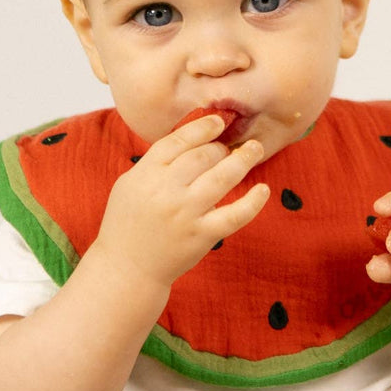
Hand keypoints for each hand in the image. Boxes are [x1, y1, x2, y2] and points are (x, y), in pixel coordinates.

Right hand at [93, 114, 269, 287]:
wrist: (127, 268)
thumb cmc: (128, 223)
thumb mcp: (129, 184)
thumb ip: (155, 162)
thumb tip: (191, 138)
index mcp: (146, 173)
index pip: (179, 140)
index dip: (203, 127)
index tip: (219, 122)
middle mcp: (167, 190)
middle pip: (204, 156)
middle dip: (221, 147)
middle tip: (230, 148)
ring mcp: (186, 213)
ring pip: (223, 177)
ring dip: (243, 160)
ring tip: (254, 150)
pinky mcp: (202, 235)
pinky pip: (235, 215)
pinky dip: (253, 202)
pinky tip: (263, 190)